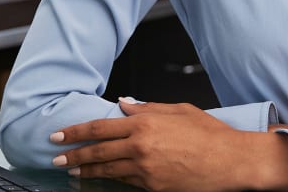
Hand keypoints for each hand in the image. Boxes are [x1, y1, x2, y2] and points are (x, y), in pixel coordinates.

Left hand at [48, 99, 287, 191]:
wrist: (231, 161)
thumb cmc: (210, 134)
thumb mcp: (179, 110)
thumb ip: (147, 108)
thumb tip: (123, 104)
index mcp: (145, 123)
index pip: (100, 128)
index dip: (75, 132)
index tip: (58, 135)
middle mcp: (141, 146)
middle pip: (97, 152)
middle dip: (72, 155)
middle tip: (56, 158)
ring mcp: (146, 170)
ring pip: (107, 171)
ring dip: (86, 172)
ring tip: (72, 172)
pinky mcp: (153, 187)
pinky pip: (127, 183)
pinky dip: (111, 181)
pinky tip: (102, 180)